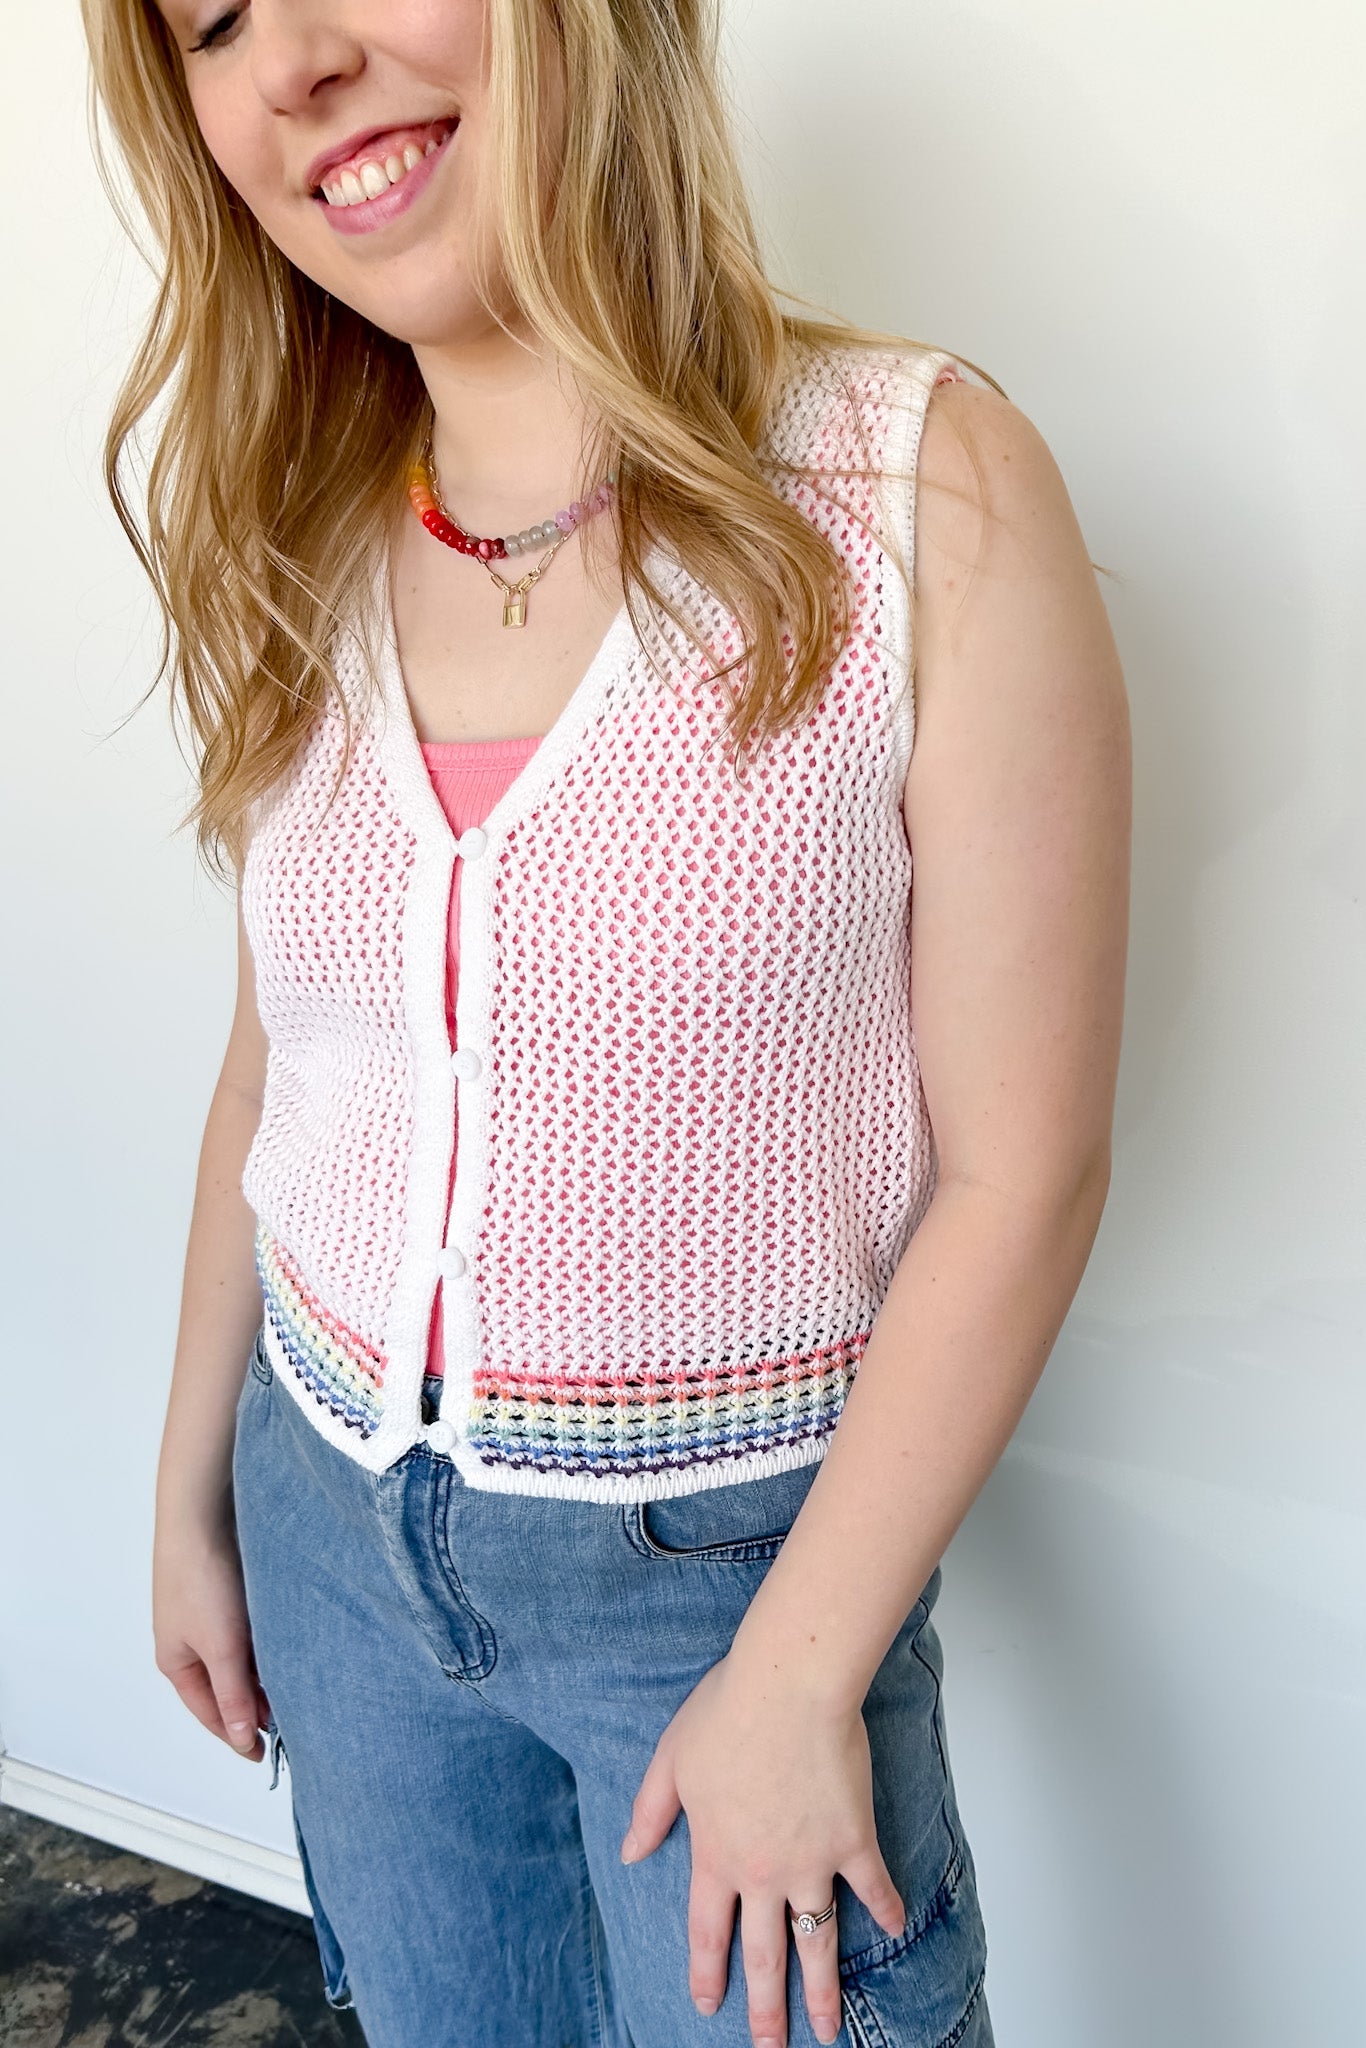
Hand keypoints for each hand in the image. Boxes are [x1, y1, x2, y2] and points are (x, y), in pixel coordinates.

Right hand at [153, 1512, 269, 1761]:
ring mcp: (209, 1615)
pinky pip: (250, 1630)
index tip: (265, 1755)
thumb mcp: (221, 1645)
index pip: (210, 1712)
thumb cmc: (201, 1578)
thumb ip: (233, 1693)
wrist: (203, 1513)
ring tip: (297, 1687)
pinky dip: (267, 1645)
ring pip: (240, 1658)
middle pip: (225, 1687)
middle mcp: (190, 1641)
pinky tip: (291, 1646)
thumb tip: (242, 1736)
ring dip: (263, 1674)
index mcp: (177, 1662)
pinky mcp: (228, 1591)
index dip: (237, 1735)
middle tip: (291, 1722)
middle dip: (254, 1706)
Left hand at [620, 1647, 905, 2046]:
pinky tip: (896, 1930)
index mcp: (715, 1855)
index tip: (708, 2006)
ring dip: (821, 1991)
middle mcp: (762, 1872)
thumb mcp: (670, 1759)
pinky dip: (888, 1911)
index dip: (707, 1974)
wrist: (788, 1686)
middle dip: (766, 2010)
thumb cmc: (728, 1709)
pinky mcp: (853, 1841)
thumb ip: (650, 1811)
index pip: (708, 1932)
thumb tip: (629, 1852)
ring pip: (817, 1941)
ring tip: (827, 2030)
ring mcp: (811, 1862)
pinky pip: (873, 1887)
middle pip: (764, 1955)